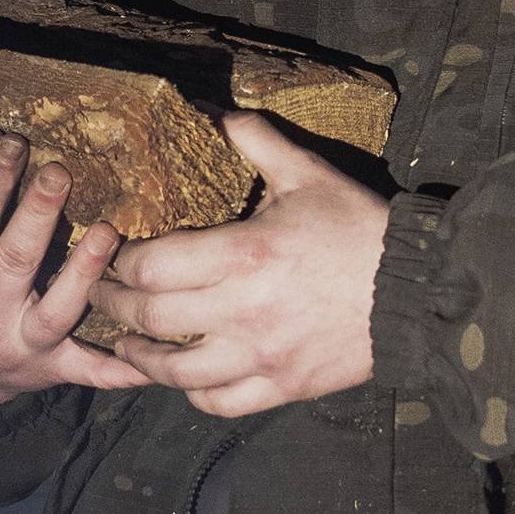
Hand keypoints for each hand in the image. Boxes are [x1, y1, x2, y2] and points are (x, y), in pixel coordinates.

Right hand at [0, 133, 148, 405]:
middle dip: (40, 214)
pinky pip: (88, 371)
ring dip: (85, 272)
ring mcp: (23, 346)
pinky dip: (119, 372)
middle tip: (60, 172)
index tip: (15, 144)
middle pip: (18, 260)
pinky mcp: (52, 368)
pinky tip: (148, 361)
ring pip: (59, 310)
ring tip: (108, 231)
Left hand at [89, 112, 386, 416]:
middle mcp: (244, 312)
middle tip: (98, 293)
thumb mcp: (309, 174)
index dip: (121, 261)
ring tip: (126, 342)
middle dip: (113, 304)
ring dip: (140, 357)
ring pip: (176, 372)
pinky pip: (219, 403)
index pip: (153, 266)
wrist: (416, 293)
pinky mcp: (282, 387)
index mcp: (245, 254)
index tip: (113, 253)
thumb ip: (256, 141)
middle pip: (152, 316)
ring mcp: (261, 356)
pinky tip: (182, 379)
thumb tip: (214, 111)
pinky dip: (192, 394)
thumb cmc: (359, 230)